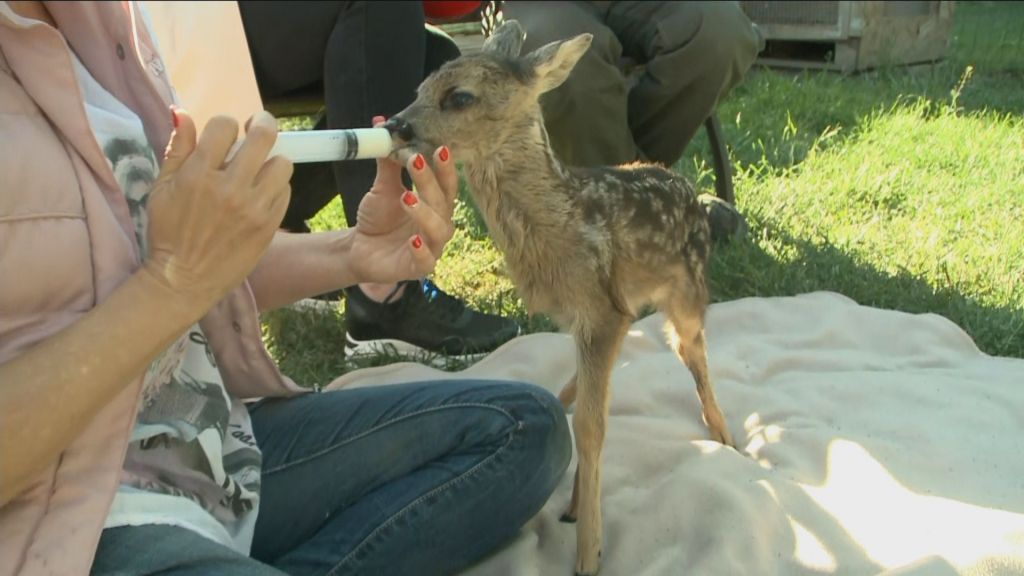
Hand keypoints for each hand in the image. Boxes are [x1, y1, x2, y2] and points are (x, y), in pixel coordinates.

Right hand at [143, 108, 292, 312]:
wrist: (184, 279)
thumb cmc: (169, 233)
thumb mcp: (162, 189)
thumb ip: (177, 150)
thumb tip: (183, 113)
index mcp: (199, 174)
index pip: (225, 126)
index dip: (226, 126)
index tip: (226, 135)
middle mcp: (230, 188)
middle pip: (264, 136)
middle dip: (262, 124)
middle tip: (258, 128)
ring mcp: (253, 208)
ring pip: (282, 163)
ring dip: (271, 160)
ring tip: (260, 168)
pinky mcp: (269, 225)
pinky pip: (286, 191)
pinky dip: (276, 187)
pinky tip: (262, 193)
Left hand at [349, 117, 457, 284]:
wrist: (359, 249)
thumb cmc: (378, 218)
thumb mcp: (382, 187)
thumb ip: (387, 161)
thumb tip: (382, 124)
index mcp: (436, 204)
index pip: (446, 184)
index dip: (445, 167)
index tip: (438, 147)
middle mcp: (439, 224)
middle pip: (443, 203)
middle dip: (430, 182)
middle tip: (415, 161)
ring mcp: (432, 247)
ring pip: (438, 230)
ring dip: (425, 213)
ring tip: (407, 198)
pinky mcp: (419, 267)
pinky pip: (426, 261)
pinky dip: (421, 251)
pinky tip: (412, 241)